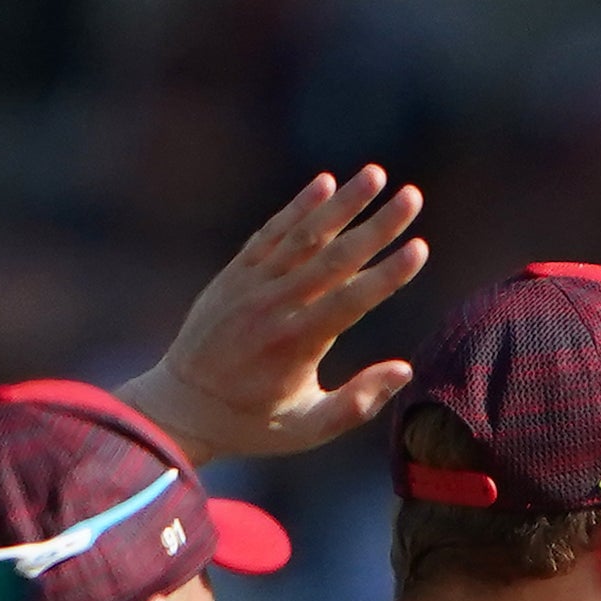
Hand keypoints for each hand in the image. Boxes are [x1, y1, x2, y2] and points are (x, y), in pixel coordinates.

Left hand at [120, 168, 426, 463]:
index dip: (388, 274)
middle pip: (335, 256)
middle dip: (377, 224)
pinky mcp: (236, 274)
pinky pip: (271, 232)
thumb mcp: (309, 429)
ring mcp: (252, 284)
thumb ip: (358, 403)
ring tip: (376, 172)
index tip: (419, 248)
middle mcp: (275, 306)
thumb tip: (405, 370)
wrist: (181, 405)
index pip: (352, 300)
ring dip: (343, 202)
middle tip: (413, 196)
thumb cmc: (253, 423)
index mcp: (298, 344)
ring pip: (304, 234)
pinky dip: (298, 207)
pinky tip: (325, 183)